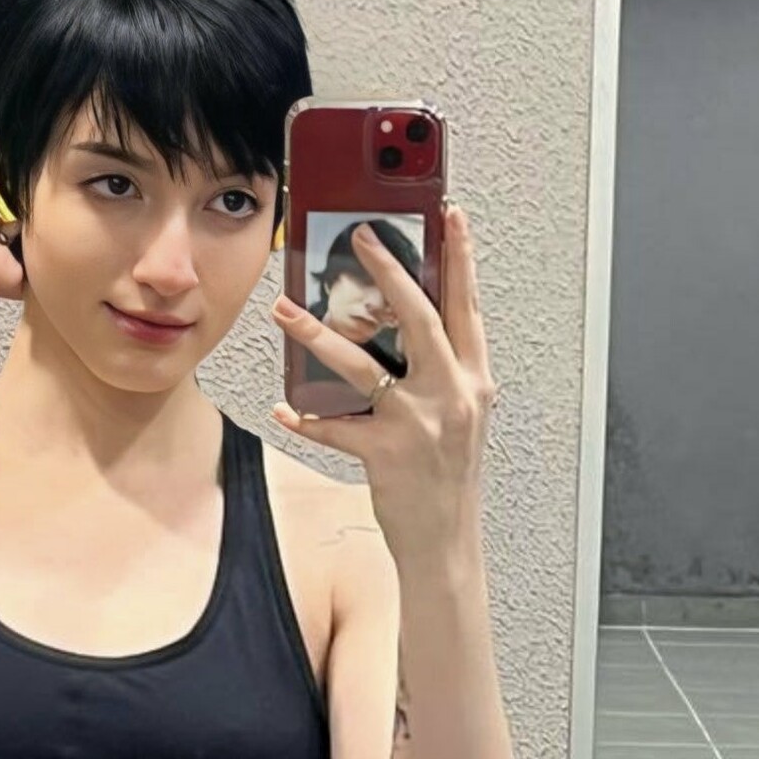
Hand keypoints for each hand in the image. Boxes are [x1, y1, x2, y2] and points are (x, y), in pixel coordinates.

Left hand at [269, 205, 499, 562]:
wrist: (444, 543)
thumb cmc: (447, 480)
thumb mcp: (461, 418)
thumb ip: (444, 373)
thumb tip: (405, 327)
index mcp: (473, 381)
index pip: (468, 307)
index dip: (461, 258)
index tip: (451, 215)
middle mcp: (451, 395)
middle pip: (419, 316)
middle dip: (389, 270)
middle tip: (360, 234)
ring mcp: (418, 424)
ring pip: (361, 365)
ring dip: (316, 334)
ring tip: (285, 310)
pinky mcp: (385, 454)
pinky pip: (335, 427)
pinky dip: (306, 418)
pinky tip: (285, 408)